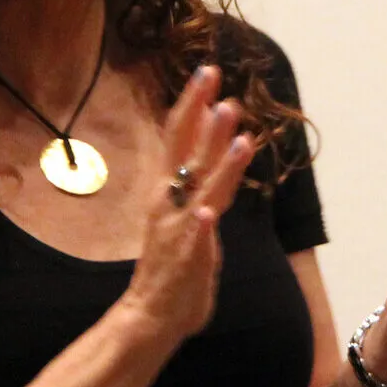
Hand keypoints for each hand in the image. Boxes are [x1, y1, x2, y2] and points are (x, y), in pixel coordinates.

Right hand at [119, 66, 257, 338]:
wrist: (150, 316)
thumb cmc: (173, 265)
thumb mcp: (188, 214)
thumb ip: (202, 181)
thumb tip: (216, 145)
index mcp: (171, 191)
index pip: (180, 139)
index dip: (193, 104)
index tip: (207, 70)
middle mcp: (172, 202)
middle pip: (184, 148)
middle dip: (199, 110)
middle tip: (211, 73)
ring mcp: (179, 229)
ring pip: (202, 187)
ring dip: (218, 157)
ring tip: (236, 127)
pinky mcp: (187, 259)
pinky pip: (195, 240)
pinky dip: (200, 225)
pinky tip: (207, 213)